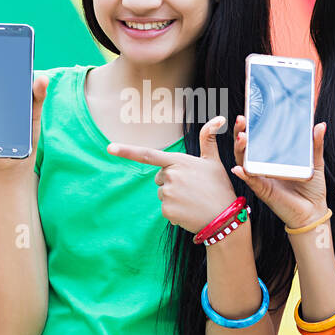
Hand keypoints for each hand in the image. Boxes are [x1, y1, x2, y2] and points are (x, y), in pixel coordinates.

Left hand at [107, 116, 237, 233]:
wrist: (224, 217)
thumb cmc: (219, 187)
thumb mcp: (214, 161)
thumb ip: (209, 139)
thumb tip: (219, 117)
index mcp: (179, 161)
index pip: (148, 154)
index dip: (126, 151)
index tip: (109, 148)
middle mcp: (171, 176)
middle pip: (159, 177)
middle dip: (171, 182)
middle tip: (191, 188)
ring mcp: (168, 193)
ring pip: (162, 193)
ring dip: (174, 197)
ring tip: (192, 200)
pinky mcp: (167, 210)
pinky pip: (165, 208)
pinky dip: (175, 211)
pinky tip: (189, 211)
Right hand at [228, 115, 328, 230]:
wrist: (313, 211)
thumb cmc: (312, 188)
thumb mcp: (315, 162)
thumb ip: (315, 144)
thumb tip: (320, 124)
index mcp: (273, 157)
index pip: (259, 138)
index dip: (252, 126)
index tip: (249, 112)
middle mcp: (264, 166)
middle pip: (246, 147)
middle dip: (240, 132)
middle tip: (242, 119)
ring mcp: (261, 177)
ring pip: (244, 161)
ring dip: (240, 149)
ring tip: (242, 137)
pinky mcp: (263, 190)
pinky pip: (250, 181)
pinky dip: (244, 174)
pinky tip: (239, 168)